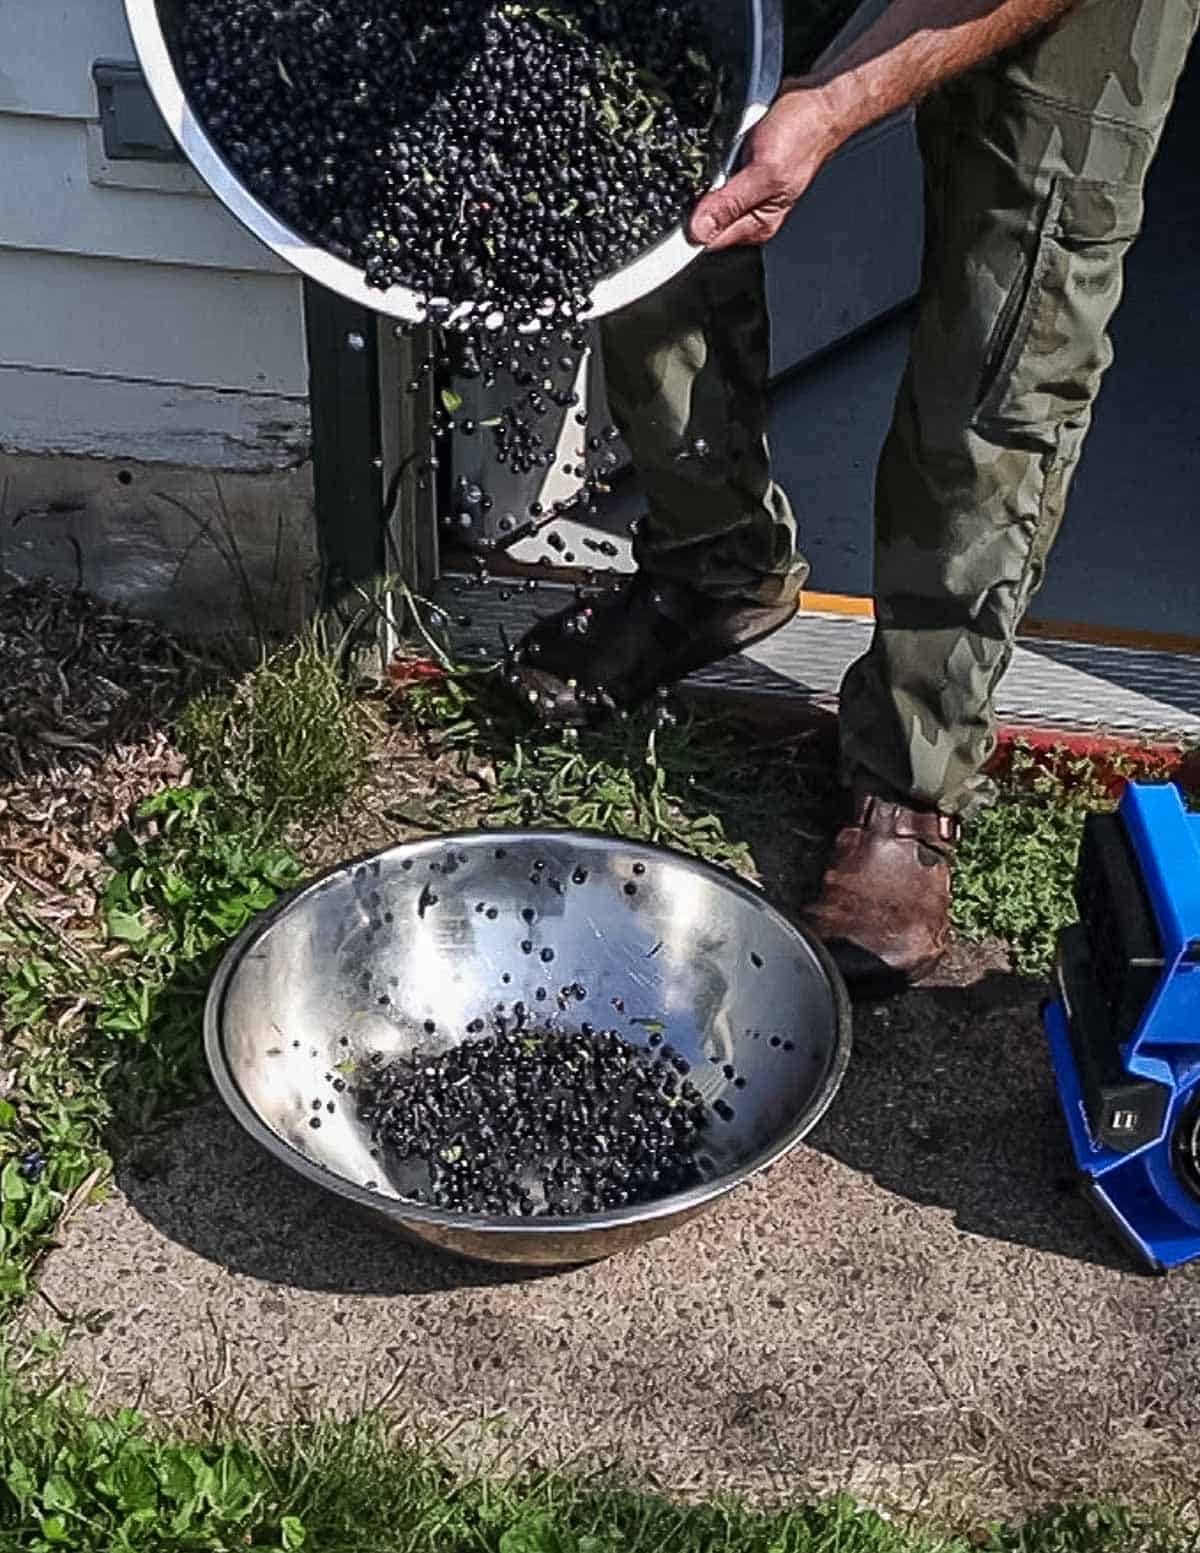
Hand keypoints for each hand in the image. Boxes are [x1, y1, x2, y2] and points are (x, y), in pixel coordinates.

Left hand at [688, 82, 844, 249]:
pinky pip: (711, 171)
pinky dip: (708, 160)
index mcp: (757, 224)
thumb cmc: (803, 136)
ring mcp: (743, 190)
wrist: (817, 102)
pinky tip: (719, 147)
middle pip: (704, 219)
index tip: (681, 204)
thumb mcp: (765, 172)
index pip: (710, 240)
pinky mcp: (738, 168)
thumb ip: (730, 203)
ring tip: (722, 154)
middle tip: (710, 170)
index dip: (691, 226)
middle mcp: (749, 212)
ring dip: (701, 176)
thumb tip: (700, 231)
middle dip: (695, 199)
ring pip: (703, 194)